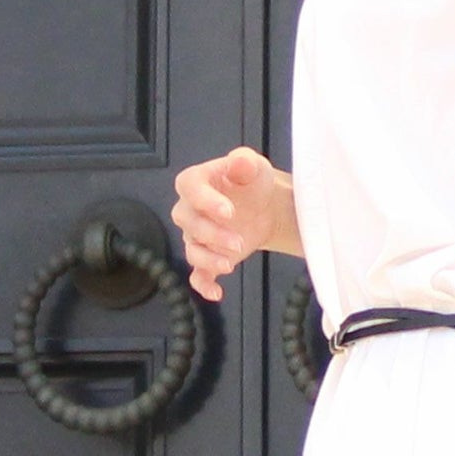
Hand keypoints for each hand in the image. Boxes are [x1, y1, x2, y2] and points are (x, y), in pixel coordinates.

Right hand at [171, 146, 279, 300]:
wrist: (266, 206)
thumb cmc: (254, 181)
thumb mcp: (254, 166)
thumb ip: (244, 161)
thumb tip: (237, 162)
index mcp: (197, 182)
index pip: (189, 187)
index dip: (204, 200)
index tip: (228, 211)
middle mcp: (190, 209)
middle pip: (188, 222)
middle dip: (212, 234)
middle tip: (238, 241)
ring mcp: (197, 235)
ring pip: (192, 250)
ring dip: (209, 259)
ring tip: (230, 264)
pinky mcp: (208, 256)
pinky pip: (197, 274)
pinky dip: (203, 285)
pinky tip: (216, 293)